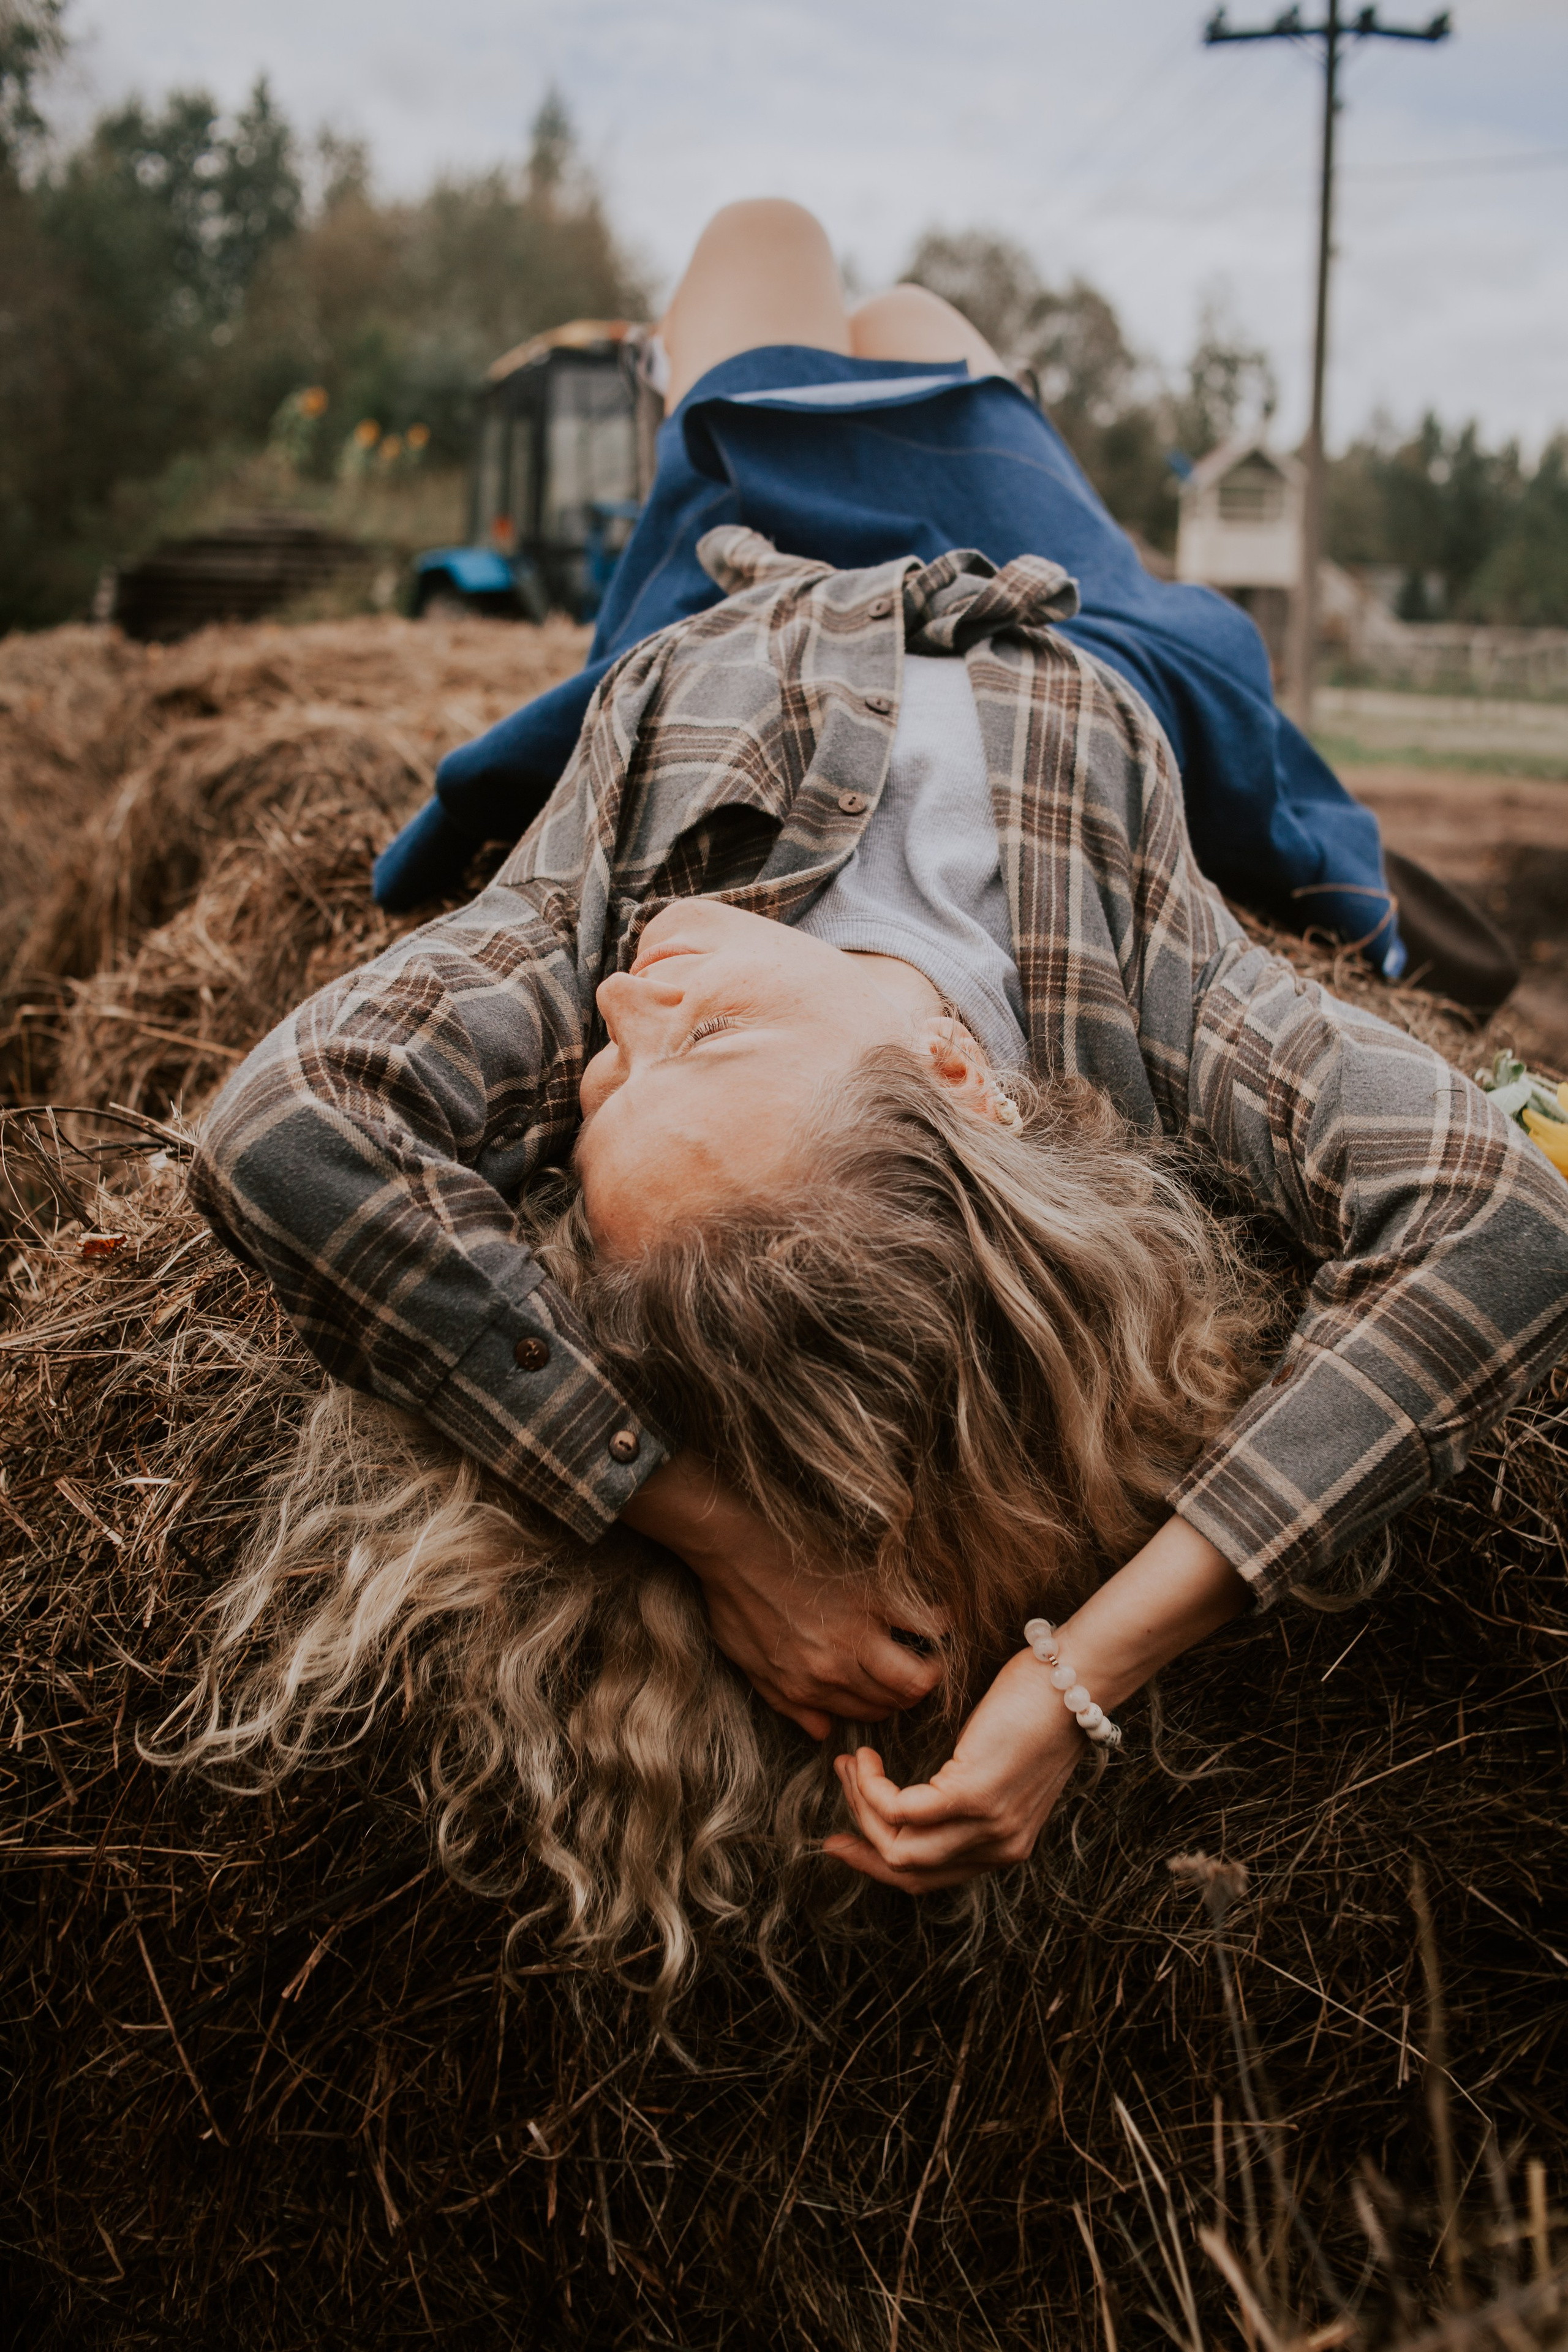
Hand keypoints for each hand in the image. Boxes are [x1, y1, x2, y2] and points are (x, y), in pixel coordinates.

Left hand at [620, 1450, 945, 1737]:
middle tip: (914, 1673)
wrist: (733, 1552)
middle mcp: (836, 1669)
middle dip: (909, 1694)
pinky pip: (923, 1621)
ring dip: (931, 1671)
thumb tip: (823, 1732)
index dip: (882, 1707)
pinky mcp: (872, 1598)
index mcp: (806, 1687)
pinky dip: (939, 1624)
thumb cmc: (736, 1604)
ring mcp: (857, 1635)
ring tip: (932, 1655)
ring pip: (915, 1678)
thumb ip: (788, 1704)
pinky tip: (938, 1619)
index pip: (865, 1714)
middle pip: (895, 1701)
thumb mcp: (749, 1665)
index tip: (887, 1691)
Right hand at [824, 1515, 1248, 1889]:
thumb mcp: (999, 1767)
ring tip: (852, 1763)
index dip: (876, 1864)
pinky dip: (872, 1785)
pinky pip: (900, 1808)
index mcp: (1005, 1847)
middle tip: (839, 1787)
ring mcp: (987, 1826)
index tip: (843, 1840)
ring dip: (861, 1804)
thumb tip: (912, 1801)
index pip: (928, 1879)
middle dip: (861, 1836)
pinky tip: (867, 1757)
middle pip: (906, 1870)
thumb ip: (966, 1796)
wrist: (1073, 1682)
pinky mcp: (974, 1795)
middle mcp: (999, 1848)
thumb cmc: (1035, 1709)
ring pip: (898, 1844)